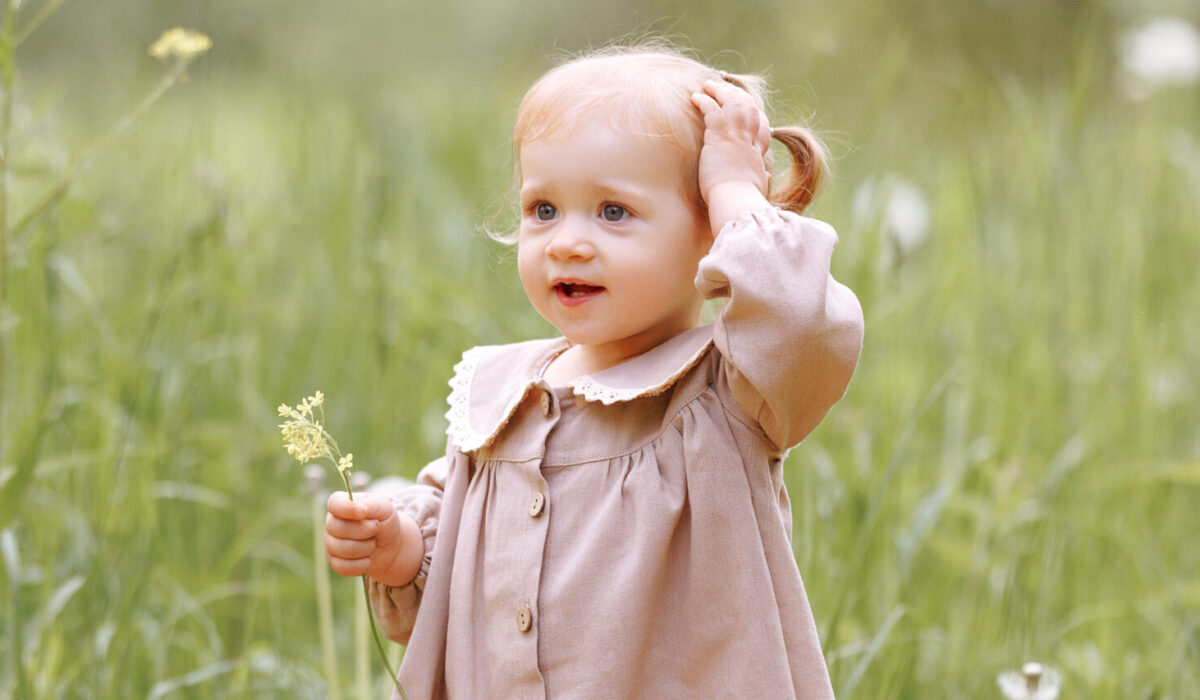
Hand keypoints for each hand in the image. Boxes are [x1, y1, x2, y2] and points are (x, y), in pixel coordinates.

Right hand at [325, 491, 422, 586]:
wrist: (390, 546)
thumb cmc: (385, 522)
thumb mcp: (384, 507)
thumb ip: (371, 504)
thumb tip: (359, 509)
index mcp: (341, 504)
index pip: (334, 504)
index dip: (347, 509)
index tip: (363, 513)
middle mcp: (331, 523)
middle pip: (340, 529)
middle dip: (365, 531)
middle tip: (376, 529)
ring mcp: (331, 543)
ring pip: (344, 549)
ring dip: (367, 547)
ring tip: (373, 542)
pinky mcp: (335, 562)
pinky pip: (344, 566)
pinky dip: (363, 564)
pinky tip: (368, 558)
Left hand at [690, 79, 772, 231]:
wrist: (737, 201)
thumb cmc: (745, 201)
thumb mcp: (758, 187)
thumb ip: (761, 178)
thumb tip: (766, 177)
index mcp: (757, 153)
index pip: (760, 125)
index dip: (753, 112)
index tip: (745, 105)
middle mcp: (749, 141)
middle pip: (748, 108)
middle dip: (737, 95)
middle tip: (725, 87)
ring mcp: (736, 136)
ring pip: (731, 103)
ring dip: (720, 91)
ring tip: (709, 84)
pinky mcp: (719, 136)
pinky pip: (712, 110)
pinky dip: (704, 101)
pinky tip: (696, 97)